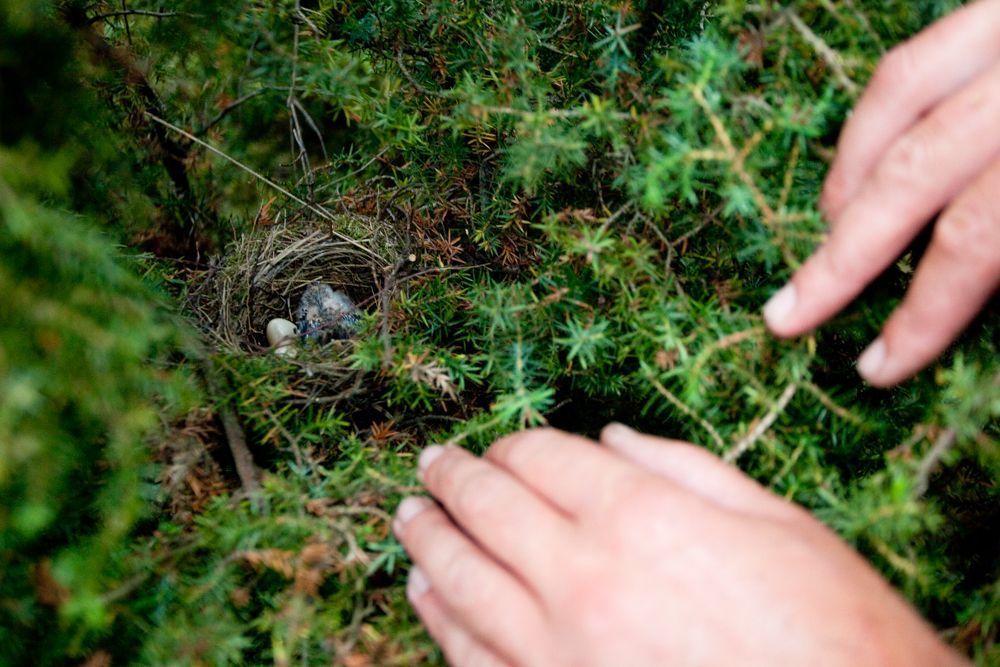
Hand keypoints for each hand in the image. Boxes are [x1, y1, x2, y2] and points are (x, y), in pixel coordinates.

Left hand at [393, 426, 964, 665]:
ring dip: (428, 542)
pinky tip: (426, 595)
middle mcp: (583, 578)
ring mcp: (558, 652)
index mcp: (639, 516)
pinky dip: (441, 620)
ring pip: (462, 583)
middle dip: (452, 480)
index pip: (542, 458)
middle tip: (429, 465)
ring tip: (409, 518)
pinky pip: (473, 657)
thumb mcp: (777, 524)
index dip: (513, 444)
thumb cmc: (833, 630)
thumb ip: (683, 470)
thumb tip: (610, 440)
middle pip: (489, 509)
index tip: (500, 445)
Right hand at [764, 0, 999, 386]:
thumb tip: (972, 296)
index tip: (881, 367)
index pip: (978, 236)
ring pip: (896, 104)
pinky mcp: (994, 7)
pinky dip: (872, 122)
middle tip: (787, 316)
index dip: (924, 312)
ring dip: (848, 184)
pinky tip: (862, 162)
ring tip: (827, 244)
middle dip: (844, 257)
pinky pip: (911, 63)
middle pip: (912, 173)